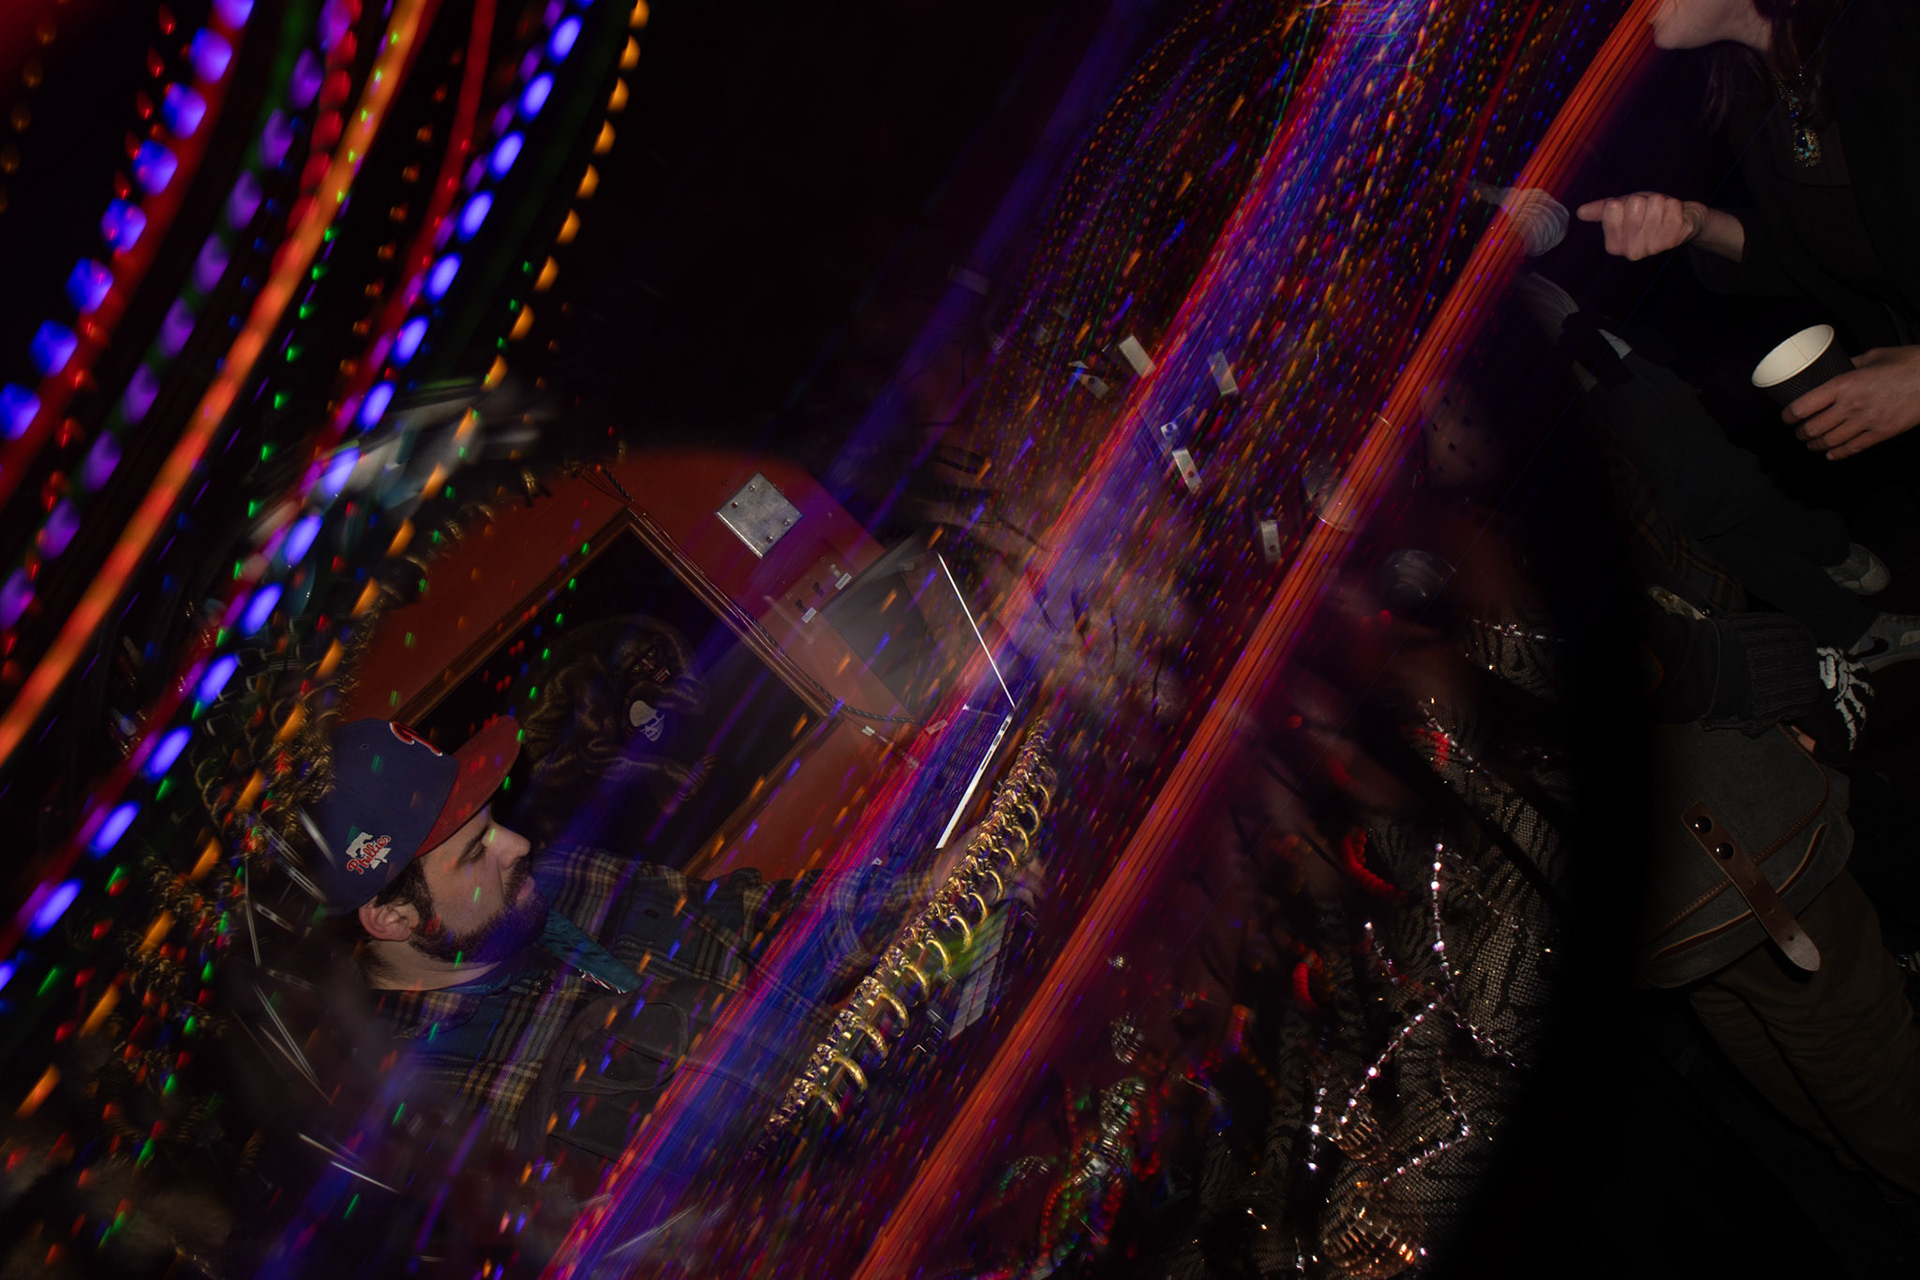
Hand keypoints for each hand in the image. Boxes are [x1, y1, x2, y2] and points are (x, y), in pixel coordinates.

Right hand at [1575, 193, 1707, 259]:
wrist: (1681, 222)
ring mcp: (1654, 246)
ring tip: (1661, 213)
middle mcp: (1631, 250)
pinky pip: (1671, 206)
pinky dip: (1674, 204)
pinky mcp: (1674, 238)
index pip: (1612, 207)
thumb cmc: (1647, 214)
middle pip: (1634, 203)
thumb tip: (1580, 212)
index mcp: (1613, 246)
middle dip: (1643, 200)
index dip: (1624, 202)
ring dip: (1660, 201)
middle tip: (1648, 212)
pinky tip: (1673, 216)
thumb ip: (1602, 211)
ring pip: (1654, 202)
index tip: (1630, 212)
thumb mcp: (1623, 211)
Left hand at [1785, 345, 1919, 459]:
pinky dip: (1837, 454)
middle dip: (1801, 432)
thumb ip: (1851, 364)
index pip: (1803, 406)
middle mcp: (1852, 406)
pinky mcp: (1882, 433)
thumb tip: (1835, 367)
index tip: (1786, 416)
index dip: (1789, 415)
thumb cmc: (1909, 363)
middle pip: (1813, 428)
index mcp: (1845, 384)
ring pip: (1829, 442)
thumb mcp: (1875, 356)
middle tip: (1798, 431)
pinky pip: (1852, 449)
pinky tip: (1830, 454)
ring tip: (1810, 443)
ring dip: (1815, 445)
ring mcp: (1867, 422)